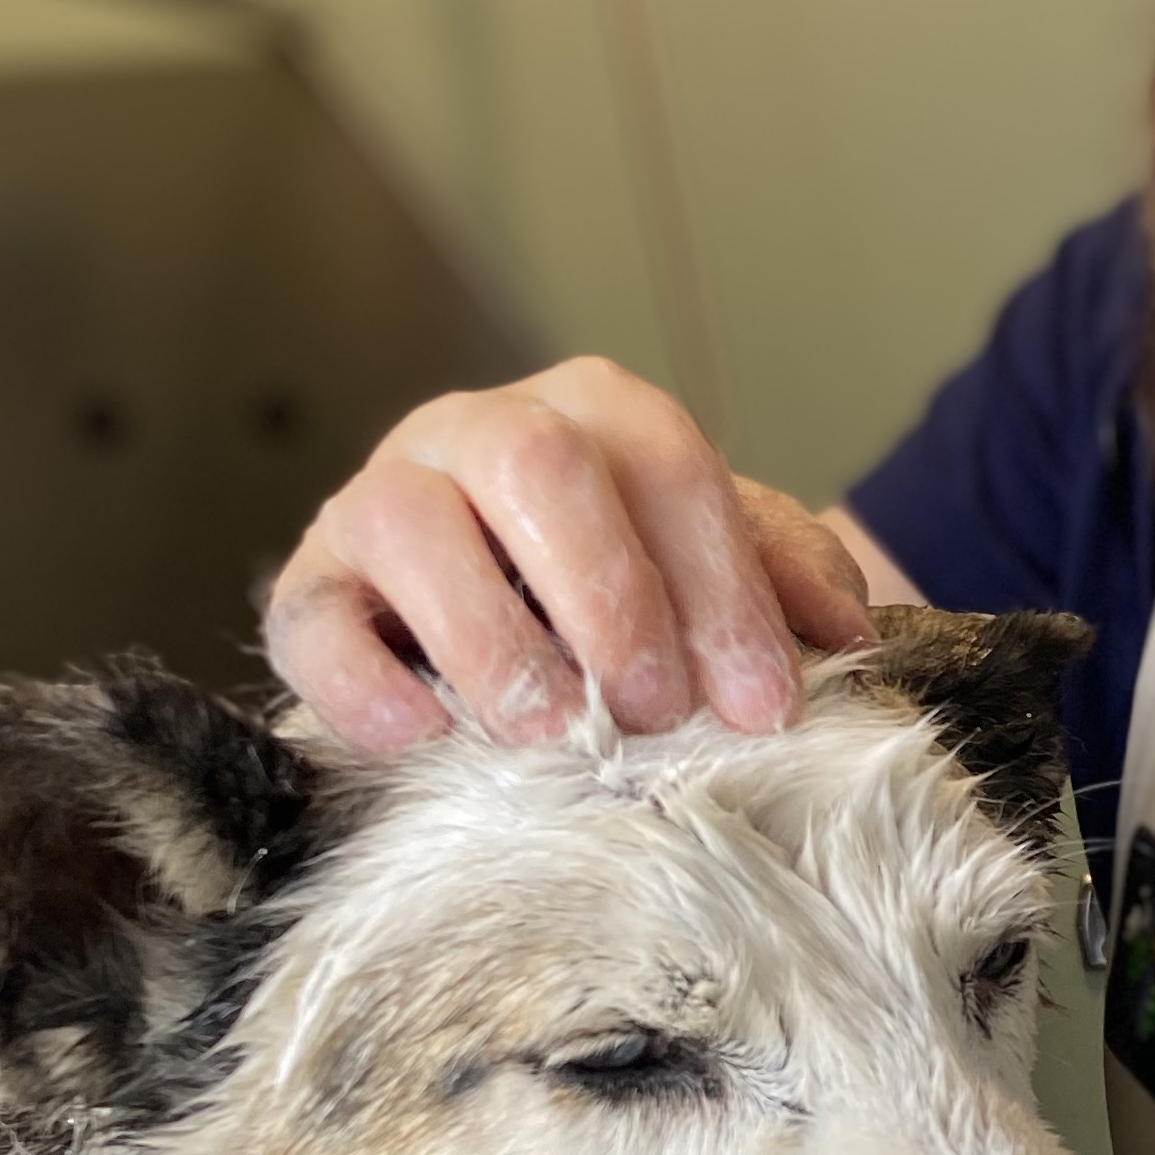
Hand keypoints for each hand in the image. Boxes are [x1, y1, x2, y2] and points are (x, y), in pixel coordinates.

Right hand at [263, 357, 872, 754]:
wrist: (497, 625)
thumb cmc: (621, 594)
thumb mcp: (716, 569)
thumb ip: (784, 577)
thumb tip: (841, 632)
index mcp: (593, 415)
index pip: (664, 465)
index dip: (719, 586)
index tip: (759, 703)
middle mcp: (480, 431)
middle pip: (536, 466)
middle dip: (608, 596)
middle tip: (652, 712)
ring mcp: (383, 500)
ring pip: (412, 524)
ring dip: (491, 638)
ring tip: (550, 735)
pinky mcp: (313, 588)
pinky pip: (312, 620)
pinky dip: (364, 683)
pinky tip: (426, 739)